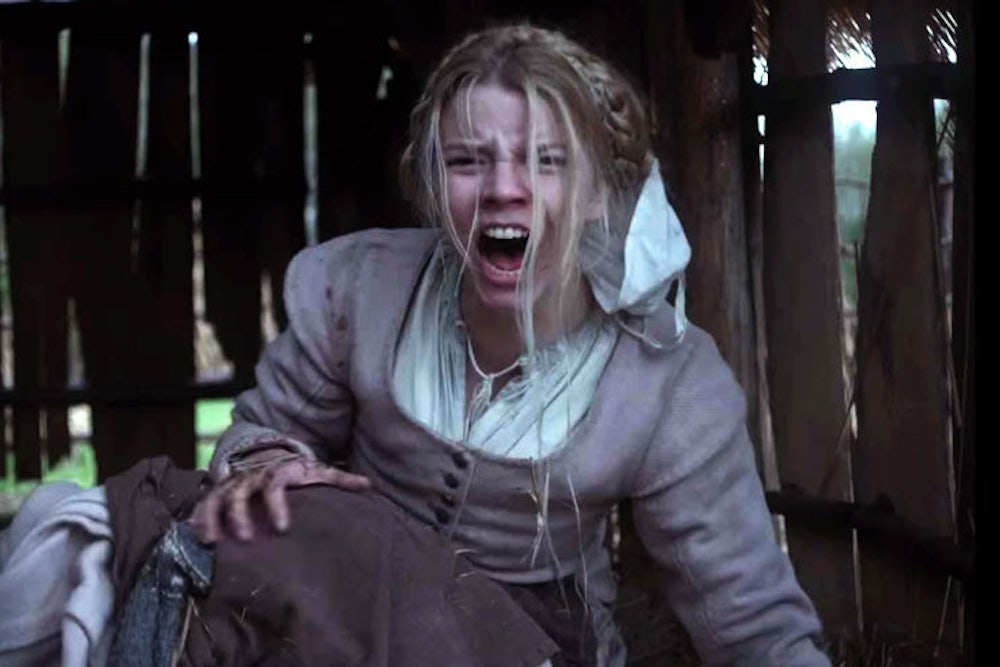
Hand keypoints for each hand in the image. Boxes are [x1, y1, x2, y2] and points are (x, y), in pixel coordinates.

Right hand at [191, 456, 370, 542]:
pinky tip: (198, 537)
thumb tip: (370, 486)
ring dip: (213, 518)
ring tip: (211, 541)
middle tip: (245, 538)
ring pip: (217, 498)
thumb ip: (341, 479)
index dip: (277, 505)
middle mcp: (251, 476)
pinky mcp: (218, 492)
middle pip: (240, 493)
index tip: (282, 527)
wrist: (269, 453)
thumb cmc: (296, 468)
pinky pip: (203, 504)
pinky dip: (198, 518)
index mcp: (276, 472)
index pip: (274, 485)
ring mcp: (232, 484)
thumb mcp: (318, 470)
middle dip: (240, 515)